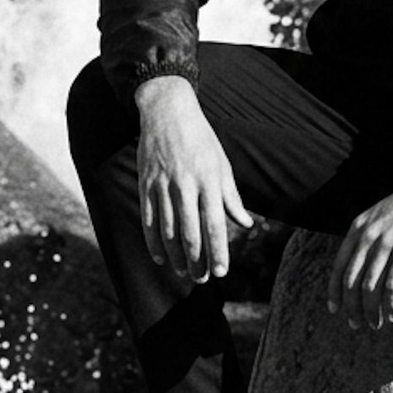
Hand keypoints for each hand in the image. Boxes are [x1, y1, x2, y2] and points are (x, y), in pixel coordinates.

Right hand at [135, 76, 250, 282]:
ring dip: (176, 257)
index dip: (218, 251)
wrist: (168, 112)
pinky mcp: (146, 185)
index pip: (215, 224)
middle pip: (191, 233)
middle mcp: (186, 186)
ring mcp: (163, 186)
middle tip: (202, 279)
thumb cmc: (201, 140)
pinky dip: (153, 242)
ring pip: (168, 231)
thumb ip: (232, 196)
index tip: (221, 272)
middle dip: (197, 261)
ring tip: (184, 272)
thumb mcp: (222, 164)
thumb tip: (246, 223)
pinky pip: (148, 220)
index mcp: (209, 181)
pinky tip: (160, 258)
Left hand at [328, 151, 392, 330]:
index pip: (338, 266)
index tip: (335, 309)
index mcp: (358, 228)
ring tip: (376, 324)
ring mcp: (386, 243)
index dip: (335, 291)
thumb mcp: (381, 215)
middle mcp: (368, 236)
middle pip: (352, 281)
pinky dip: (391, 304)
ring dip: (371, 310)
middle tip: (358, 325)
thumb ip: (369, 236)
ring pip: (370, 286)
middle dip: (352, 307)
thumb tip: (363, 261)